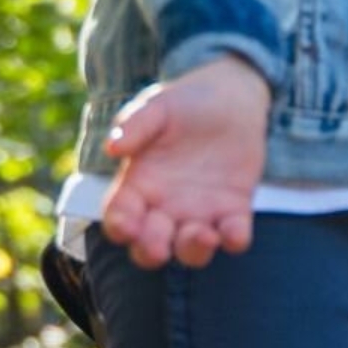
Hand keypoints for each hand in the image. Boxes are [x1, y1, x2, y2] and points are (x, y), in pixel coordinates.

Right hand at [100, 56, 272, 268]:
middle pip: (149, 246)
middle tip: (159, 248)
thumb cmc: (184, 102)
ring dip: (193, 250)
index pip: (119, 216)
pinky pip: (233, 236)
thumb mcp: (156, 106)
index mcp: (138, 185)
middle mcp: (165, 207)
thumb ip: (135, 125)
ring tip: (203, 234)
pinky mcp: (234, 210)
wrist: (231, 95)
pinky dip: (234, 239)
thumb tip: (113, 147)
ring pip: (191, 251)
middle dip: (151, 252)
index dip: (119, 227)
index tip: (127, 226)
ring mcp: (200, 212)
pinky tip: (233, 230)